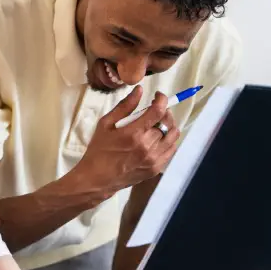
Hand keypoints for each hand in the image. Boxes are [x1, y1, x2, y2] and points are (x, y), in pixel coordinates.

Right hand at [73, 85, 179, 199]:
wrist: (97, 179)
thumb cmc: (99, 149)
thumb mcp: (105, 124)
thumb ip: (124, 106)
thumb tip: (139, 90)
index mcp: (134, 134)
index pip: (158, 111)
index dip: (162, 99)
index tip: (158, 96)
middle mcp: (147, 146)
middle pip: (167, 122)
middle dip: (164, 111)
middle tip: (155, 110)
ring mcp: (154, 159)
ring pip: (173, 136)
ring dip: (169, 125)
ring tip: (159, 123)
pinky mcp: (156, 168)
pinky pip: (171, 150)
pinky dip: (169, 140)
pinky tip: (159, 137)